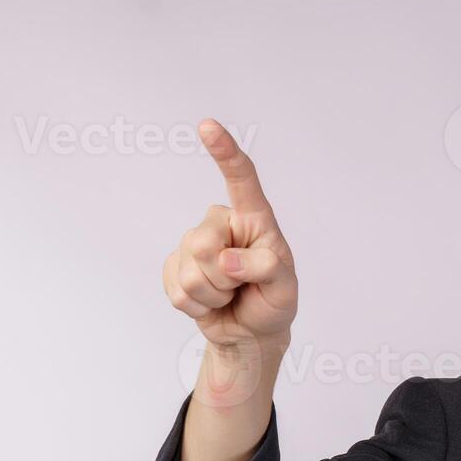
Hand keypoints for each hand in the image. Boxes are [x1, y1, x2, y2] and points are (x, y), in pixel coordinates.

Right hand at [163, 119, 297, 352]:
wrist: (250, 333)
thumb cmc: (273, 301)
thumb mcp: (285, 288)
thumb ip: (266, 269)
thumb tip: (228, 261)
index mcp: (254, 219)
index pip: (241, 181)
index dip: (224, 153)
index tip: (207, 127)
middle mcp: (221, 225)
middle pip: (202, 242)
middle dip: (223, 276)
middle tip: (241, 286)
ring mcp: (194, 244)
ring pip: (190, 271)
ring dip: (213, 295)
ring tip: (229, 295)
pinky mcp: (175, 267)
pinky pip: (177, 290)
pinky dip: (197, 306)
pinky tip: (211, 303)